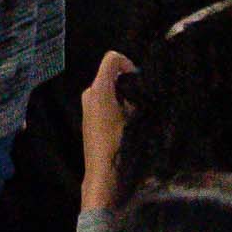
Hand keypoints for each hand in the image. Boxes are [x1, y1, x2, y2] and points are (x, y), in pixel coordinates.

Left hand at [77, 48, 134, 212]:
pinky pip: (104, 100)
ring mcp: (86, 105)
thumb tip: (145, 86)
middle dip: (127, 83)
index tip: (140, 82)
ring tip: (135, 114)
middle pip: (110, 74)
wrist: (103, 173)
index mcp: (99, 88)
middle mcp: (89, 92)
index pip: (112, 58)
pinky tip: (125, 123)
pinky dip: (115, 104)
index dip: (128, 64)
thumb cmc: (121, 144)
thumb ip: (139, 97)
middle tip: (141, 101)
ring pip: (108, 88)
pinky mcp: (88, 116)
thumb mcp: (137, 118)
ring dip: (122, 95)